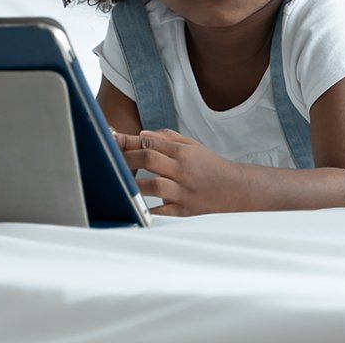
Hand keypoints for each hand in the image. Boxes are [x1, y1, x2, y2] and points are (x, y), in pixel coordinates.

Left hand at [114, 129, 243, 215]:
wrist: (235, 189)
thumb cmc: (210, 166)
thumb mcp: (192, 146)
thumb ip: (167, 138)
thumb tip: (142, 134)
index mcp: (183, 153)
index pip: (151, 142)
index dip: (129, 140)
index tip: (112, 138)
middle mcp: (182, 170)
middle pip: (149, 159)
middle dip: (126, 157)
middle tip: (109, 156)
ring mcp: (183, 191)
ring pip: (154, 185)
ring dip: (133, 182)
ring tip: (118, 180)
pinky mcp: (184, 210)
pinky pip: (163, 211)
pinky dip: (148, 209)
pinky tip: (134, 205)